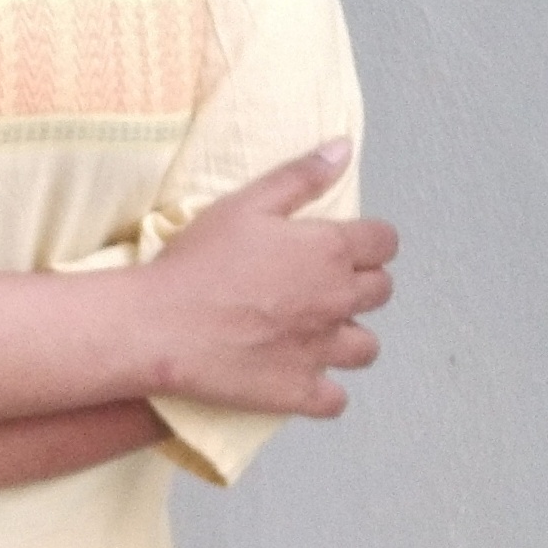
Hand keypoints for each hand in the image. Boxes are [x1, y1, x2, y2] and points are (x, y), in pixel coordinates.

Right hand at [141, 140, 396, 418]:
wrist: (162, 325)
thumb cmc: (200, 260)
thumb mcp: (246, 204)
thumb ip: (300, 177)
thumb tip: (343, 149)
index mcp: (327, 251)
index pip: (385, 242)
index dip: (370, 239)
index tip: (347, 242)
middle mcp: (337, 301)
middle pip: (381, 291)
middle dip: (360, 282)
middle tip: (320, 280)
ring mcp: (323, 351)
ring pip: (366, 347)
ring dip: (348, 335)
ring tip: (314, 328)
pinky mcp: (303, 392)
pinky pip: (337, 398)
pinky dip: (324, 386)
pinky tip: (298, 370)